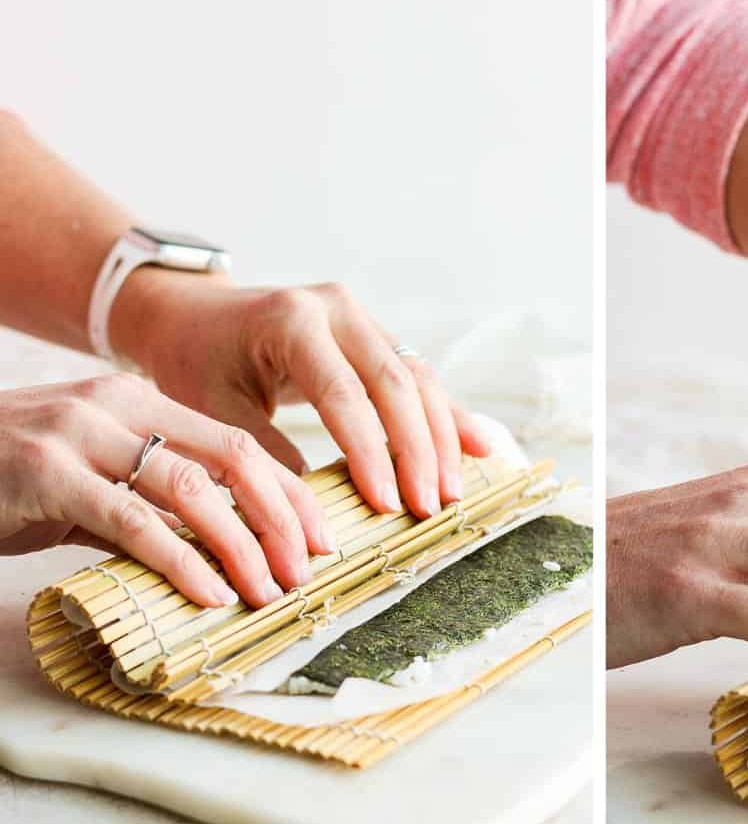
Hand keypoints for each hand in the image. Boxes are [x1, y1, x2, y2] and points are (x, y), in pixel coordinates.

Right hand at [0, 374, 332, 607]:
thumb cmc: (8, 477)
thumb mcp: (91, 480)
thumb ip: (153, 504)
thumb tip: (223, 550)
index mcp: (140, 402)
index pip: (240, 444)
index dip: (291, 492)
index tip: (324, 535)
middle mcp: (117, 406)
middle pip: (233, 459)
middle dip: (283, 517)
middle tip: (312, 567)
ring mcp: (79, 435)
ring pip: (191, 489)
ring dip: (243, 545)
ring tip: (270, 589)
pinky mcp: (45, 474)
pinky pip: (132, 520)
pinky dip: (182, 560)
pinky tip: (211, 593)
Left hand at [109, 269, 490, 519]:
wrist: (194, 314)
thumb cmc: (196, 361)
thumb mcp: (213, 407)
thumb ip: (264, 452)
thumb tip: (315, 514)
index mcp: (294, 320)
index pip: (344, 393)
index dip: (371, 453)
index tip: (387, 504)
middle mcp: (338, 309)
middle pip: (396, 383)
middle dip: (418, 451)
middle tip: (431, 506)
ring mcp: (364, 318)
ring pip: (420, 379)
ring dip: (440, 439)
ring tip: (451, 492)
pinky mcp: (378, 335)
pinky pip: (421, 377)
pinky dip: (447, 416)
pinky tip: (478, 446)